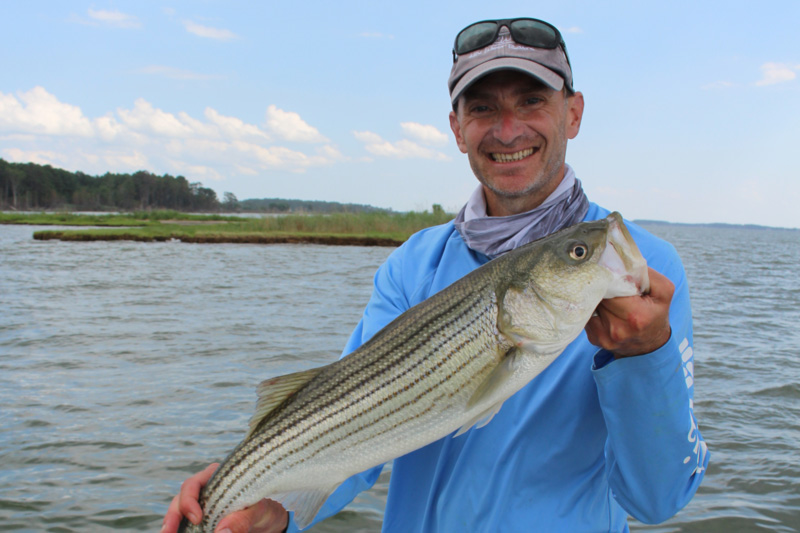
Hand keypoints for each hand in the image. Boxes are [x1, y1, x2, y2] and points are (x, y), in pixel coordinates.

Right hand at [161, 463, 288, 532]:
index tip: (196, 518)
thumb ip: (241, 520)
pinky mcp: (201, 518)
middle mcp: (205, 488)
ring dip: (171, 524)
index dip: (189, 500)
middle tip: (168, 532)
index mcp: (218, 477)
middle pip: (181, 498)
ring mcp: (201, 503)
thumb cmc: (263, 509)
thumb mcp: (257, 512)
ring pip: (179, 511)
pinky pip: (185, 523)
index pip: (194, 483)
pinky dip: (180, 529)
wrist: (268, 521)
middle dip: (172, 516)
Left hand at [585, 267, 673, 357]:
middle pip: (598, 296)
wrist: (650, 346)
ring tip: (606, 294)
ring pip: (590, 304)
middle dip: (600, 285)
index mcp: (635, 316)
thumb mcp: (663, 292)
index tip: (606, 268)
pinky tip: (603, 307)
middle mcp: (617, 329)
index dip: (607, 277)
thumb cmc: (656, 314)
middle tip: (604, 278)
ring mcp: (603, 336)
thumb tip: (622, 262)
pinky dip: (592, 308)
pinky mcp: (594, 339)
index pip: (610, 288)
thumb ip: (646, 274)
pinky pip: (586, 315)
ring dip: (595, 296)